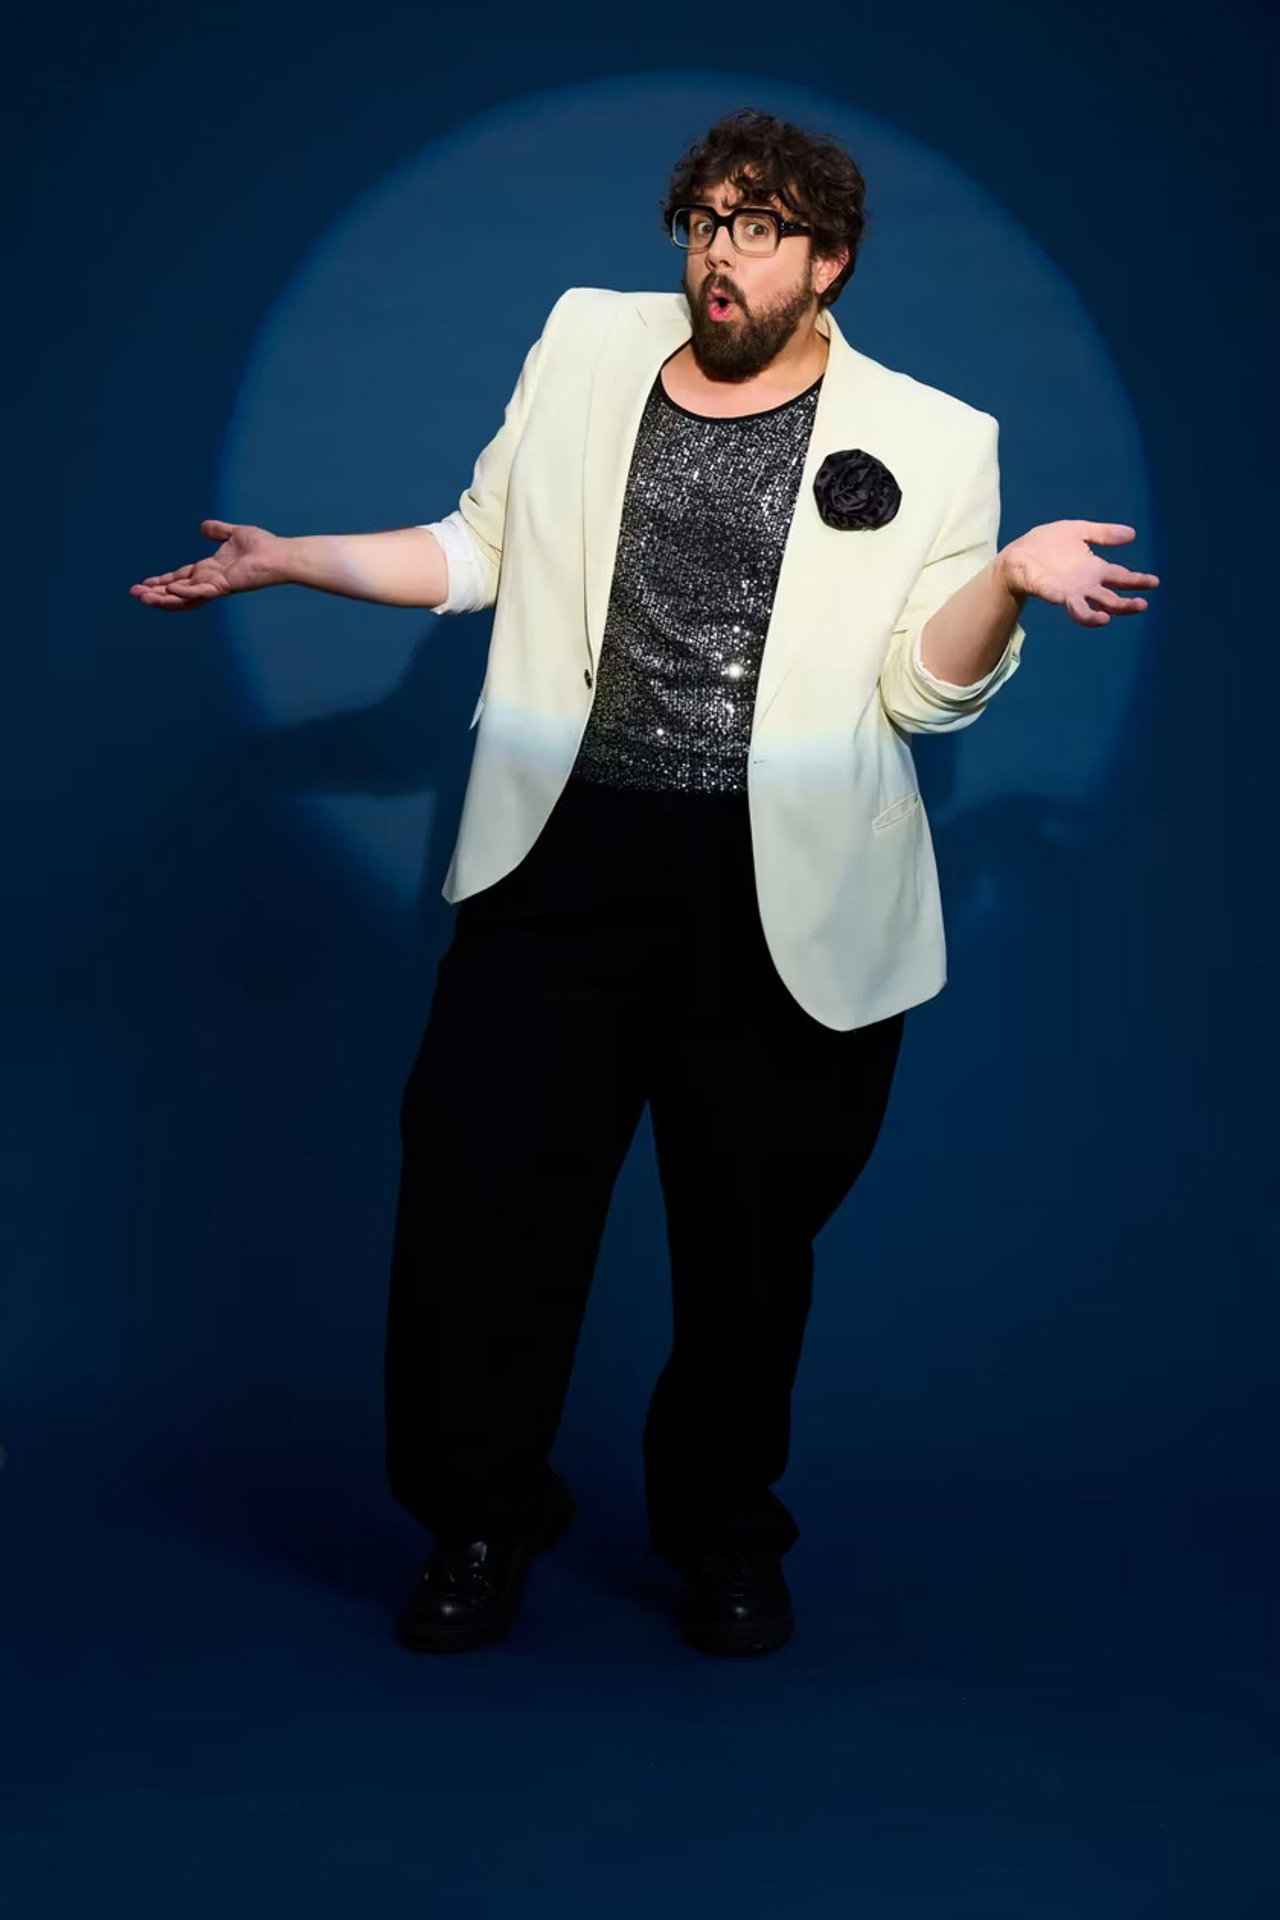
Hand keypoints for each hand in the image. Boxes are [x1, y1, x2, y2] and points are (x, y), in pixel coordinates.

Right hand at [129, 519, 284, 609]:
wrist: (279, 554)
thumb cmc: (262, 546)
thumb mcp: (234, 534)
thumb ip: (218, 531)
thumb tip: (203, 527)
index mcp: (209, 570)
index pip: (180, 577)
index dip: (162, 581)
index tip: (144, 584)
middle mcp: (210, 580)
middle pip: (177, 590)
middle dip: (156, 593)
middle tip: (135, 595)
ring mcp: (217, 585)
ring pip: (185, 596)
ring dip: (164, 597)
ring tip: (145, 598)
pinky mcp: (225, 586)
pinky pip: (201, 591)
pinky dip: (186, 591)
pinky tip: (170, 589)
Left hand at [997, 521, 1159, 627]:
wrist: (1019, 553)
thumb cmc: (1048, 543)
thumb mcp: (1079, 531)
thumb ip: (1104, 534)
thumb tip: (1132, 534)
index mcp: (1094, 570)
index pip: (1120, 578)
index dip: (1137, 581)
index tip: (1154, 582)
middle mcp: (1084, 585)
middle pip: (1110, 599)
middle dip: (1126, 603)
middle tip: (1142, 604)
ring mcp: (1067, 591)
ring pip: (1087, 610)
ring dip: (1097, 615)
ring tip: (1108, 617)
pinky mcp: (1048, 591)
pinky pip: (1058, 598)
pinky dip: (1064, 600)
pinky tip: (1068, 599)